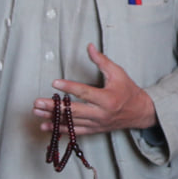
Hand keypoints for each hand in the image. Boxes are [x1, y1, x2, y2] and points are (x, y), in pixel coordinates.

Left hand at [34, 45, 155, 133]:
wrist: (140, 112)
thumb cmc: (128, 90)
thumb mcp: (118, 73)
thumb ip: (101, 61)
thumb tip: (89, 47)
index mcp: (107, 99)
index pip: (85, 93)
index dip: (69, 87)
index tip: (55, 82)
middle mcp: (101, 114)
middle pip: (74, 111)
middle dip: (54, 107)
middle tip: (38, 102)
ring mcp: (96, 124)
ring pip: (71, 122)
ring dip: (52, 117)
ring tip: (37, 112)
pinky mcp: (94, 130)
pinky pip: (74, 131)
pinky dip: (59, 129)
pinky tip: (45, 125)